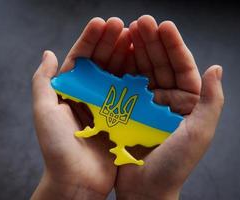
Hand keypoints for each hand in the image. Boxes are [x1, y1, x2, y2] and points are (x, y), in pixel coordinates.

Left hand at [31, 17, 125, 199]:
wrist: (77, 180)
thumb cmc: (57, 147)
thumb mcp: (44, 111)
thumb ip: (43, 81)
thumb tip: (48, 53)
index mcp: (69, 90)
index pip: (80, 58)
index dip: (90, 39)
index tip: (101, 23)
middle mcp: (87, 94)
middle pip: (100, 62)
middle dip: (110, 42)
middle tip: (122, 25)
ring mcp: (106, 105)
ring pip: (115, 74)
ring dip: (123, 54)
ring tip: (133, 37)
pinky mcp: (120, 117)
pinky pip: (128, 92)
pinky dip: (134, 77)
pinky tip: (141, 62)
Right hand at [113, 16, 223, 199]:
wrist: (145, 189)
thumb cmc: (174, 165)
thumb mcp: (198, 133)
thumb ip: (211, 101)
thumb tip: (216, 68)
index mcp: (187, 103)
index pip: (182, 67)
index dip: (173, 45)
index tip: (162, 25)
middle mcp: (167, 100)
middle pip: (160, 64)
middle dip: (151, 42)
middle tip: (140, 22)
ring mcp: (145, 103)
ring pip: (141, 71)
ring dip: (135, 51)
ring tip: (126, 32)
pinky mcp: (127, 110)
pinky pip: (124, 85)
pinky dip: (120, 69)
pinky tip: (116, 55)